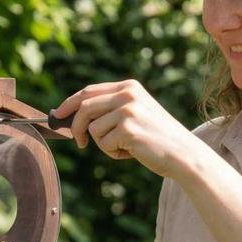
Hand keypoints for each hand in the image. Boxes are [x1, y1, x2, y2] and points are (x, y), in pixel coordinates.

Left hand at [54, 80, 198, 177]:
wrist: (183, 154)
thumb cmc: (157, 139)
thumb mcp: (136, 115)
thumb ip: (111, 110)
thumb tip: (74, 117)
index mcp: (129, 87)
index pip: (89, 91)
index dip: (70, 103)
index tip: (58, 115)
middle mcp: (128, 94)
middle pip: (84, 106)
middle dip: (76, 126)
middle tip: (79, 143)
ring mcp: (127, 110)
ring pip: (92, 128)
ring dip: (104, 144)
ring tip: (125, 148)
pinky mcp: (127, 128)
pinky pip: (103, 143)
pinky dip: (113, 153)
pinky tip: (132, 153)